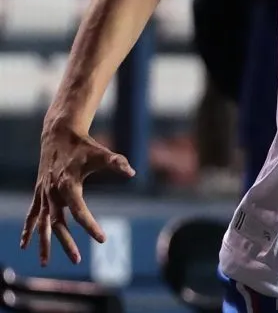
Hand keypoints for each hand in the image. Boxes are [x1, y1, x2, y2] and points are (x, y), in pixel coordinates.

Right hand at [21, 124, 134, 265]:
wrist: (59, 135)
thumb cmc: (83, 146)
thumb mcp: (101, 153)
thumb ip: (116, 162)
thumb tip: (132, 172)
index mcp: (68, 184)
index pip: (79, 211)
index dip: (90, 226)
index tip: (102, 239)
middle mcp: (52, 192)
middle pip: (58, 223)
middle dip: (66, 243)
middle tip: (77, 260)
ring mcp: (43, 194)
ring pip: (42, 223)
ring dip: (44, 243)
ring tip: (45, 263)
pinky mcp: (39, 193)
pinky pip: (32, 215)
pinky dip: (28, 229)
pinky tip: (24, 245)